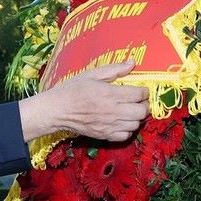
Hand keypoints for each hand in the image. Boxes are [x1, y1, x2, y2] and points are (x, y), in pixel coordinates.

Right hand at [18, 61, 149, 141]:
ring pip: (136, 124)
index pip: (139, 94)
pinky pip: (125, 136)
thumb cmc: (72, 90)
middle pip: (141, 111)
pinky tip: (121, 122)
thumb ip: (113, 69)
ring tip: (130, 111)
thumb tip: (132, 63)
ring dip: (136, 117)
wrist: (57, 110)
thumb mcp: (91, 74)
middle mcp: (112, 111)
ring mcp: (109, 125)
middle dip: (144, 105)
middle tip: (138, 101)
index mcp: (110, 94)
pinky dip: (127, 129)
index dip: (144, 91)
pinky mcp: (104, 135)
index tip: (140, 90)